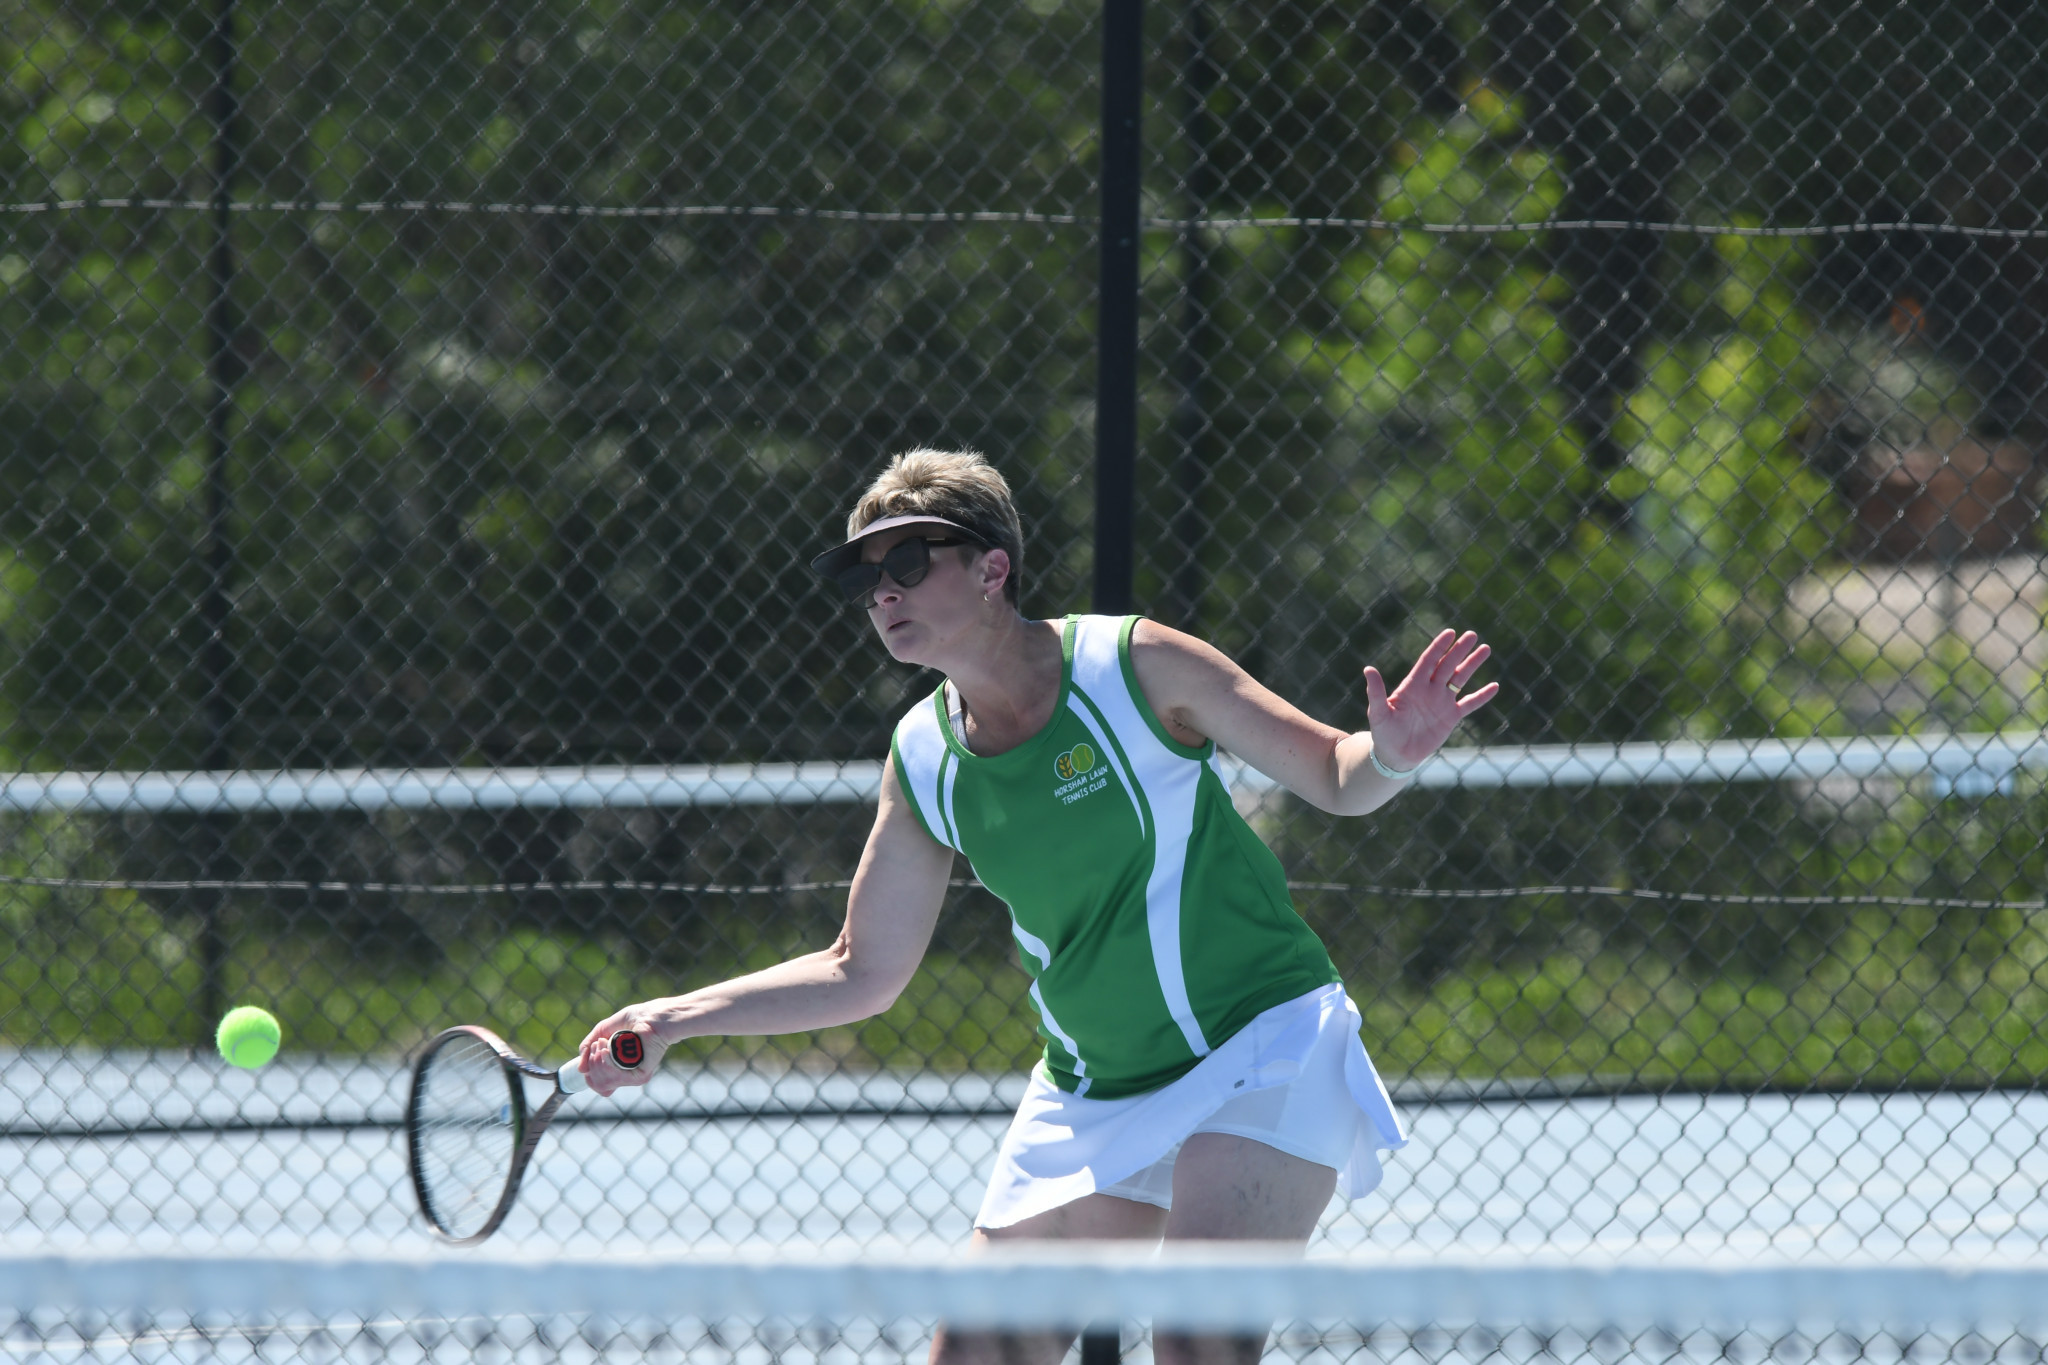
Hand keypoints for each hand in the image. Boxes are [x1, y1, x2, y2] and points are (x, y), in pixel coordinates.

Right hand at [576, 1002, 672, 1097]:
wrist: (649, 1016)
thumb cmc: (630, 1021)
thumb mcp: (601, 1033)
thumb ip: (587, 1049)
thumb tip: (580, 1071)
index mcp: (616, 1068)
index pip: (596, 1084)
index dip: (589, 1071)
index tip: (594, 1050)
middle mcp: (624, 1076)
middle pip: (597, 1084)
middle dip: (592, 1062)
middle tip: (601, 1044)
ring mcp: (632, 1077)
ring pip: (603, 1083)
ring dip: (598, 1060)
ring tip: (606, 1043)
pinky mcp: (640, 1076)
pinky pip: (614, 1078)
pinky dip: (606, 1062)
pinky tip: (608, 1050)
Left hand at [1363, 629, 1499, 772]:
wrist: (1395, 755)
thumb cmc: (1383, 733)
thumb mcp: (1378, 712)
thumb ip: (1376, 692)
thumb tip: (1368, 669)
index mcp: (1413, 685)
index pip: (1428, 661)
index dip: (1439, 647)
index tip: (1450, 633)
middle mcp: (1429, 689)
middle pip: (1447, 665)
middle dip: (1459, 650)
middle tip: (1472, 635)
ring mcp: (1442, 702)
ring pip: (1460, 678)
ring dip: (1472, 664)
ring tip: (1485, 649)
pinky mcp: (1451, 717)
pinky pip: (1469, 704)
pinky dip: (1481, 696)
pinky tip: (1494, 686)